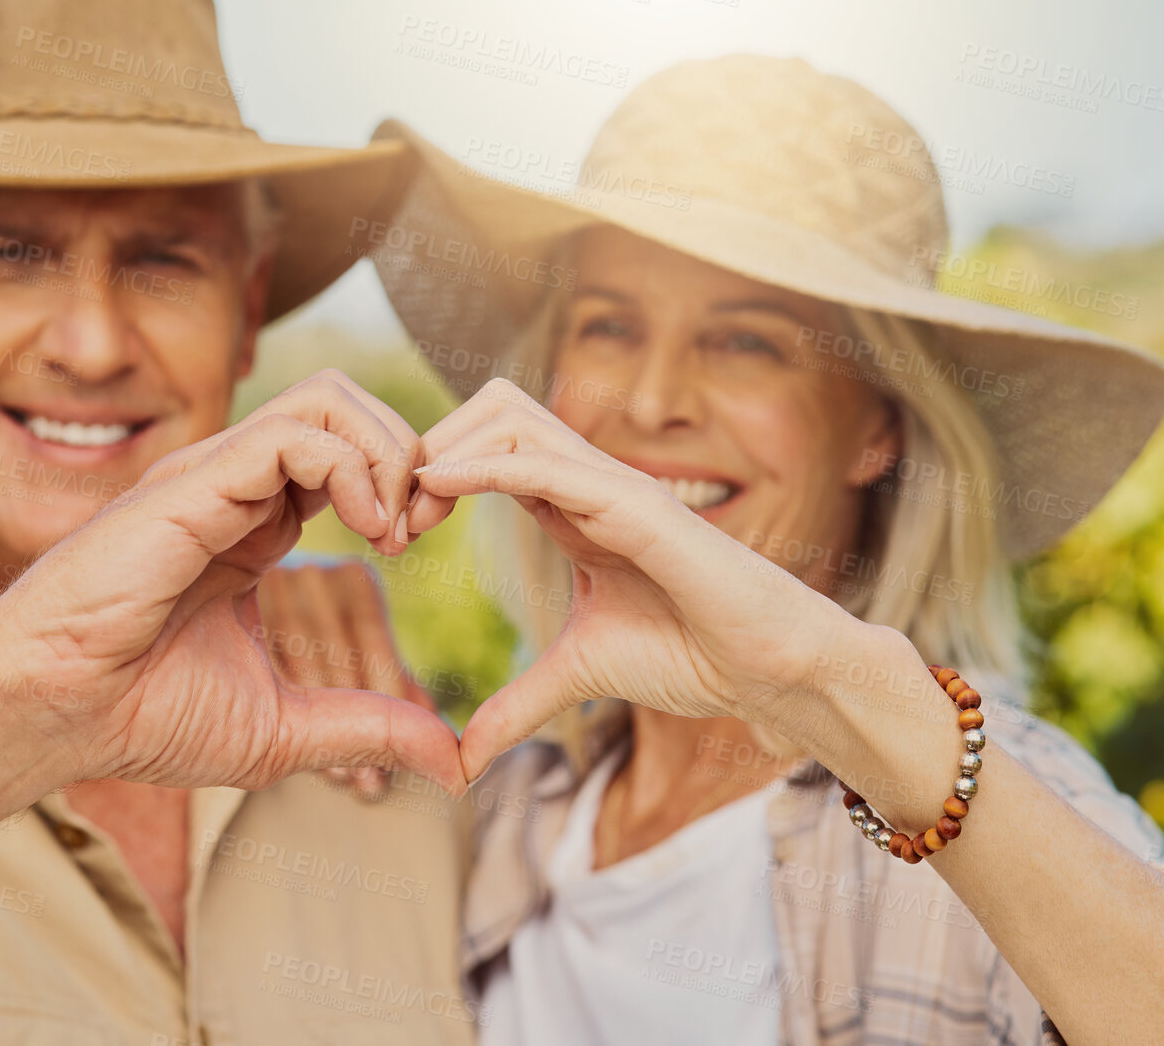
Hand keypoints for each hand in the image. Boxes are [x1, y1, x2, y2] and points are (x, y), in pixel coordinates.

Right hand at [0, 371, 464, 793]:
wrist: (53, 715)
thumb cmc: (141, 717)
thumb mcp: (284, 728)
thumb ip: (368, 730)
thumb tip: (453, 763)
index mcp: (253, 528)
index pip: (346, 456)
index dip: (400, 485)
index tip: (418, 546)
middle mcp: (235, 489)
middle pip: (345, 406)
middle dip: (408, 452)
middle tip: (423, 526)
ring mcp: (213, 479)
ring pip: (327, 400)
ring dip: (389, 451)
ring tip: (399, 525)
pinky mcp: (194, 484)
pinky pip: (294, 434)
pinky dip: (353, 467)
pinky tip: (368, 531)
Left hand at [408, 379, 886, 780]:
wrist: (768, 670)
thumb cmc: (692, 655)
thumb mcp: (579, 675)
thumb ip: (519, 703)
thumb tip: (464, 756)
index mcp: (570, 505)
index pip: (486, 446)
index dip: (432, 476)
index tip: (396, 534)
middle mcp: (588, 480)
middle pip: (490, 407)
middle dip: (429, 445)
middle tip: (395, 517)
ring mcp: (613, 484)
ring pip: (510, 414)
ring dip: (444, 450)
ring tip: (411, 513)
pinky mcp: (637, 504)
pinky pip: (546, 461)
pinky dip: (483, 465)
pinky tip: (438, 490)